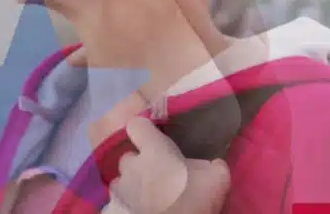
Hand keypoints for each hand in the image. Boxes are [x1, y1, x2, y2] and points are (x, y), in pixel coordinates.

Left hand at [90, 95, 231, 213]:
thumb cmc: (192, 201)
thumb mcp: (217, 179)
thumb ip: (212, 164)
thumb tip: (213, 163)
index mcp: (154, 151)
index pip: (137, 125)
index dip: (145, 130)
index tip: (154, 138)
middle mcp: (131, 166)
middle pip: (129, 157)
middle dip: (139, 165)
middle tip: (157, 178)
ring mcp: (118, 190)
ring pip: (122, 182)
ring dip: (132, 187)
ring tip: (149, 199)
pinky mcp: (111, 210)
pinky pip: (117, 204)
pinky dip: (126, 207)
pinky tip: (140, 212)